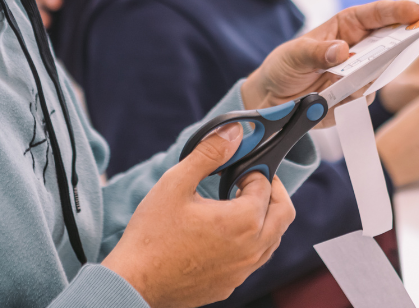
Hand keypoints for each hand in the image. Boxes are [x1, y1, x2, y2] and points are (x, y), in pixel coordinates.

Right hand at [102, 123, 294, 307]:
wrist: (134, 282)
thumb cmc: (152, 235)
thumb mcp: (176, 183)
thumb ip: (209, 154)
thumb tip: (234, 133)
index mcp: (243, 221)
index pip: (267, 186)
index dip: (254, 171)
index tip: (236, 169)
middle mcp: (251, 249)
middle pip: (283, 214)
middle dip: (273, 191)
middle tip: (249, 181)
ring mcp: (243, 271)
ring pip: (273, 239)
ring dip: (264, 217)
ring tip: (237, 204)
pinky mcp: (231, 285)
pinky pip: (254, 260)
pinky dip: (251, 241)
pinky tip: (224, 233)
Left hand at [240, 0, 418, 125]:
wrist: (273, 101)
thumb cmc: (285, 66)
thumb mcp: (294, 55)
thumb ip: (316, 53)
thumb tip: (342, 50)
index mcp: (346, 27)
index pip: (375, 15)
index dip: (396, 11)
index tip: (414, 11)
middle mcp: (359, 50)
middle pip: (389, 42)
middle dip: (403, 40)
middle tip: (414, 38)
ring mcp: (359, 74)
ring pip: (381, 73)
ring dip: (372, 74)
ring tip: (352, 79)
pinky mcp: (354, 98)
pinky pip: (364, 98)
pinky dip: (354, 98)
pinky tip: (336, 98)